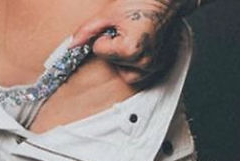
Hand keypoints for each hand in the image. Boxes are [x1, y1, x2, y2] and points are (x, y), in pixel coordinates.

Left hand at [71, 1, 191, 87]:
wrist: (167, 0)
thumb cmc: (142, 2)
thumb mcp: (109, 13)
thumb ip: (87, 31)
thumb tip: (72, 44)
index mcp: (131, 50)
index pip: (100, 51)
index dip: (104, 37)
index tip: (117, 26)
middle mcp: (145, 62)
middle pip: (113, 66)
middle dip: (113, 50)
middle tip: (124, 32)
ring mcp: (155, 65)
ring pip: (127, 74)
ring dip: (124, 60)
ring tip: (131, 39)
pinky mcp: (161, 65)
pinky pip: (142, 72)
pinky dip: (137, 62)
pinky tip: (140, 45)